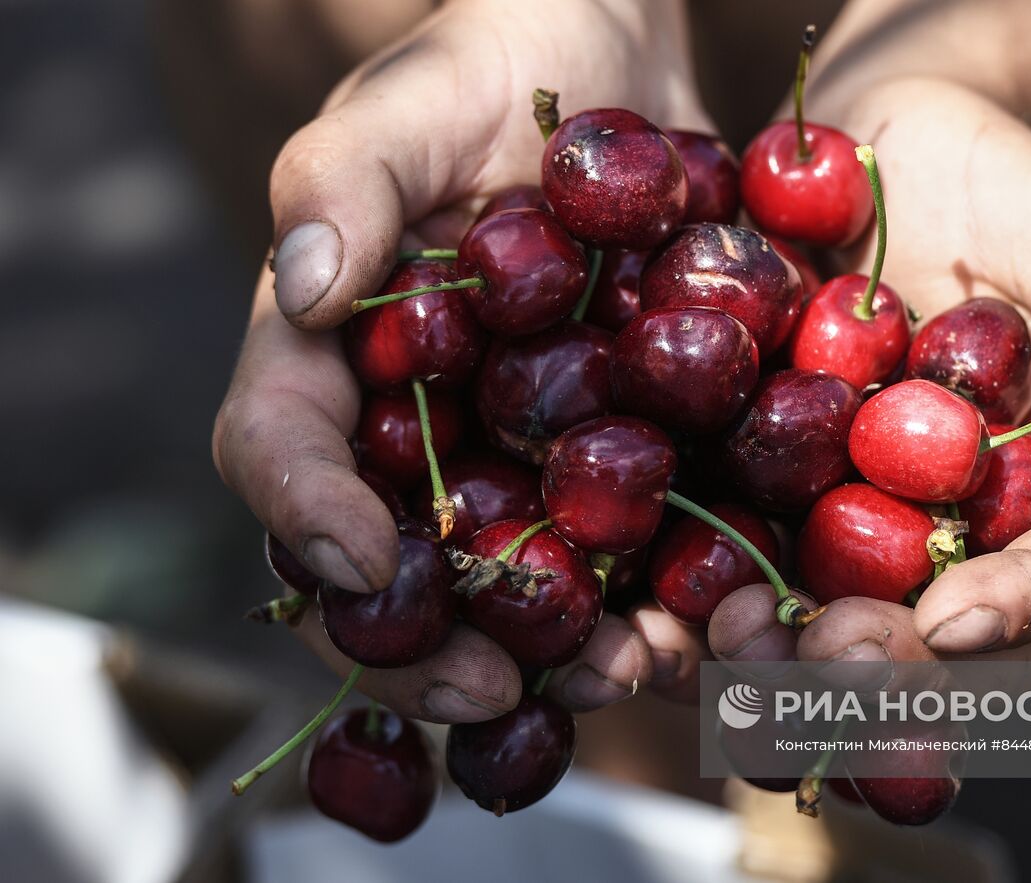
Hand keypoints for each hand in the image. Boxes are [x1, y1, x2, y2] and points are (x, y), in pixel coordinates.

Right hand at [213, 0, 708, 720]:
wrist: (624, 78)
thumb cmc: (496, 69)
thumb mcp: (417, 104)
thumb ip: (345, 181)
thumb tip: (300, 288)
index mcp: (332, 359)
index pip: (280, 453)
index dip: (305, 517)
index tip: (360, 561)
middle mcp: (410, 432)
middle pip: (382, 571)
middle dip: (421, 647)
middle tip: (485, 691)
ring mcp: (511, 460)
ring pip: (501, 594)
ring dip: (544, 657)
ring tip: (610, 676)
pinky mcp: (609, 464)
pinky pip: (618, 560)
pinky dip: (647, 608)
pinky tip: (688, 633)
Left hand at [710, 77, 1030, 674]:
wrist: (868, 159)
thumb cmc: (986, 181)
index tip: (954, 620)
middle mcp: (975, 525)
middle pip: (962, 641)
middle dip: (899, 670)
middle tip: (833, 658)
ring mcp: (875, 527)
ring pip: (854, 637)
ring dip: (797, 671)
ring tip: (739, 643)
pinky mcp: (783, 508)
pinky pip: (757, 582)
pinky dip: (715, 619)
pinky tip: (665, 625)